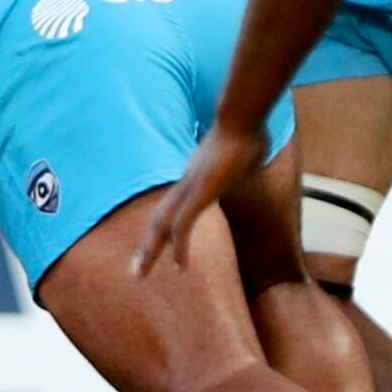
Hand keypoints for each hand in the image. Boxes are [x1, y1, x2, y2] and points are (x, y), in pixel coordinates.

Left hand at [130, 112, 265, 277]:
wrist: (242, 117)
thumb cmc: (247, 131)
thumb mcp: (244, 154)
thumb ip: (244, 159)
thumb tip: (256, 153)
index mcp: (195, 177)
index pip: (173, 208)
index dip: (165, 229)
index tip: (160, 247)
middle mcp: (187, 183)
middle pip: (160, 218)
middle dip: (148, 245)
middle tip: (135, 271)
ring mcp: (191, 188)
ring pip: (162, 224)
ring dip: (150, 250)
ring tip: (139, 274)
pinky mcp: (200, 192)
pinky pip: (183, 225)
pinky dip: (179, 246)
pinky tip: (178, 265)